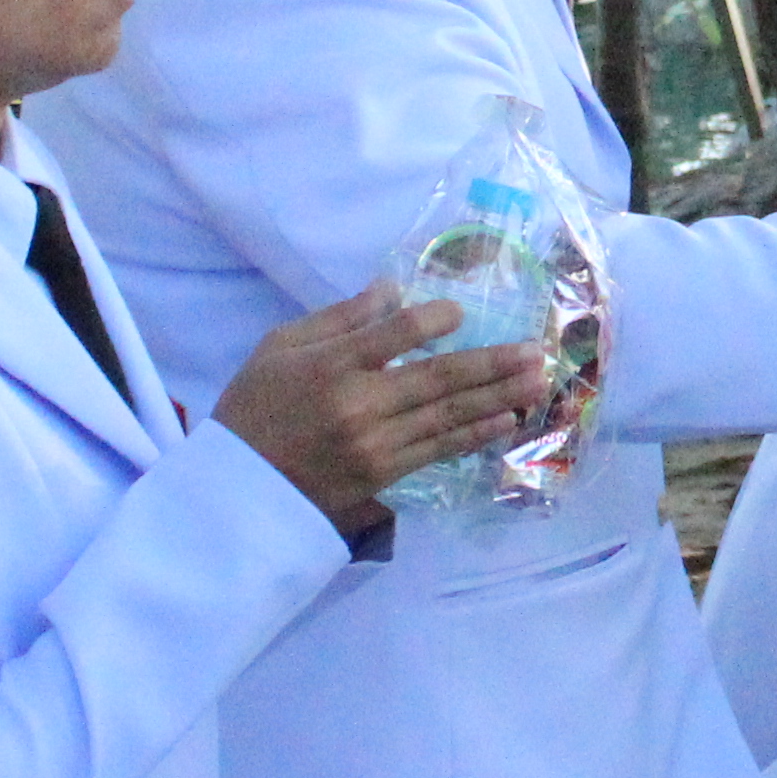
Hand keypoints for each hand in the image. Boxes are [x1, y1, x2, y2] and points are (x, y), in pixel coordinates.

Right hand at [214, 288, 550, 532]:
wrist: (240, 488)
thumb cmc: (256, 407)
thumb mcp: (281, 347)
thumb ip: (338, 318)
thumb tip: (391, 289)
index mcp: (330, 365)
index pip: (393, 336)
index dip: (432, 321)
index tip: (459, 311)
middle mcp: (359, 404)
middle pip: (438, 379)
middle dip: (493, 364)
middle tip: (537, 350)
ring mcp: (375, 444)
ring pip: (448, 416)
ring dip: (498, 398)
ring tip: (537, 381)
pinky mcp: (383, 475)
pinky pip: (439, 451)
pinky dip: (475, 434)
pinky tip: (505, 420)